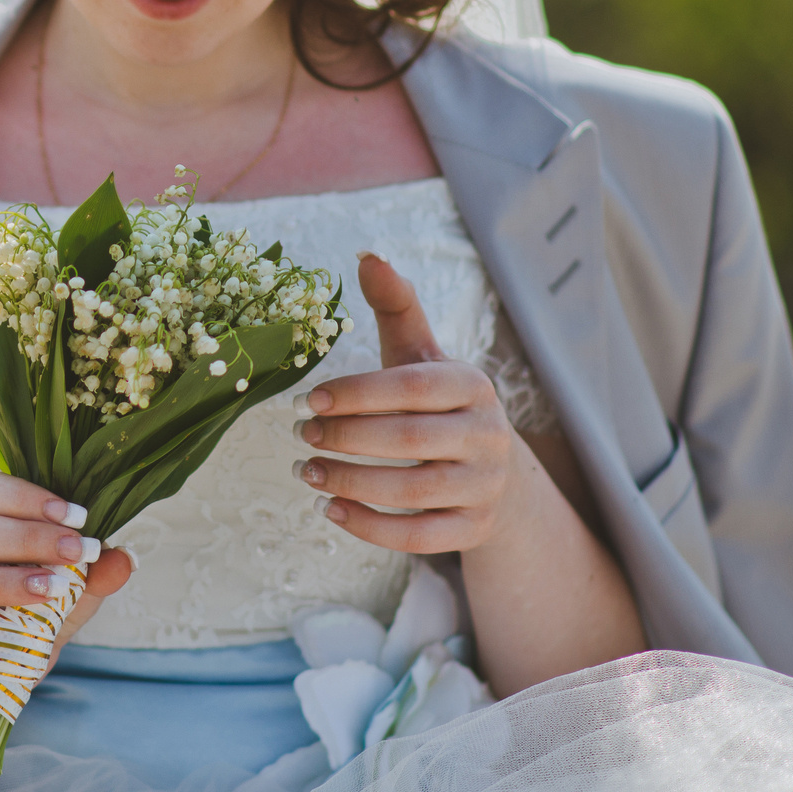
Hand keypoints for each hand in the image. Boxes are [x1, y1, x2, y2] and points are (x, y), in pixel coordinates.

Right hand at [0, 472, 133, 676]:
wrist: (21, 660)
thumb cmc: (49, 608)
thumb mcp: (82, 588)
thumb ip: (100, 571)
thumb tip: (124, 559)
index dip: (26, 496)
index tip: (78, 516)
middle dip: (28, 537)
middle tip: (77, 552)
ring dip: (3, 582)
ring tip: (51, 591)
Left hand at [293, 252, 536, 554]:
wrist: (493, 473)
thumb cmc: (438, 404)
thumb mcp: (421, 354)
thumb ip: (396, 306)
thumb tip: (368, 254)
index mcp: (472, 385)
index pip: (412, 387)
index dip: (357, 394)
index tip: (308, 401)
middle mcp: (488, 435)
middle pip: (409, 441)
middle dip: (346, 439)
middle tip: (299, 437)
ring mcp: (485, 486)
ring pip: (412, 492)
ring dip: (350, 483)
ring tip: (306, 471)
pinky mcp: (474, 529)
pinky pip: (420, 537)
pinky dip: (370, 527)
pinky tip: (330, 509)